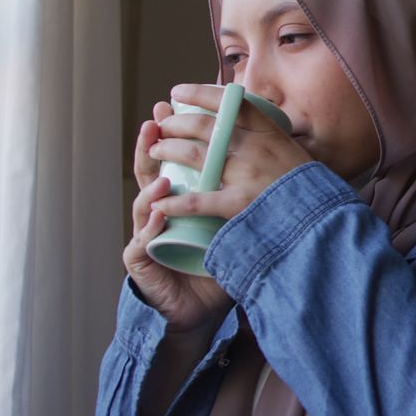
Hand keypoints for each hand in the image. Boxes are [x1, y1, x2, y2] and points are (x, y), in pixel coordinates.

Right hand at [124, 104, 232, 332]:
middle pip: (150, 172)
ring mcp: (145, 235)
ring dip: (151, 180)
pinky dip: (153, 223)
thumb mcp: (233, 225)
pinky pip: (142, 240)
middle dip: (154, 144)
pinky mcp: (141, 260)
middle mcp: (158, 212)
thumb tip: (275, 158)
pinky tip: (161, 209)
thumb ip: (242, 195)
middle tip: (158, 119)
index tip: (175, 104)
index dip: (172, 134)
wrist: (197, 310)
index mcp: (178, 200)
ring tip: (160, 160)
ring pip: (143, 201)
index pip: (172, 162)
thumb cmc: (215, 266)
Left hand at [148, 83, 312, 220]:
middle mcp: (253, 146)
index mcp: (268, 130)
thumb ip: (270, 135)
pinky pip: (197, 200)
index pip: (228, 101)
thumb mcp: (293, 148)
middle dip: (174, 123)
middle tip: (161, 126)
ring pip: (193, 154)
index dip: (198, 93)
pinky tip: (160, 204)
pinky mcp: (238, 203)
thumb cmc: (308, 183)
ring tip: (154, 151)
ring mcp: (245, 174)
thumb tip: (246, 120)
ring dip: (166, 149)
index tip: (177, 91)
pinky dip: (174, 202)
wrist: (323, 215)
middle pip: (202, 125)